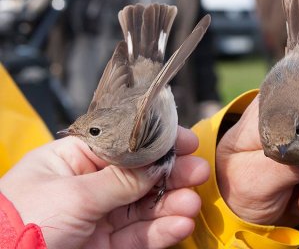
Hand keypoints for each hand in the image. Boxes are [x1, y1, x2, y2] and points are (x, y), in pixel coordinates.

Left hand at [0, 127, 208, 248]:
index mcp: (75, 160)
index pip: (125, 145)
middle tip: (197, 171)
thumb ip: (119, 181)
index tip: (185, 142)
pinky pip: (139, 235)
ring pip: (144, 206)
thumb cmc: (18, 221)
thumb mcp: (72, 194)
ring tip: (192, 202)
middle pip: (140, 176)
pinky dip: (161, 230)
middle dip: (171, 174)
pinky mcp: (107, 243)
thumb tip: (156, 166)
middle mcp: (91, 185)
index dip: (156, 143)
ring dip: (171, 204)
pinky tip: (180, 224)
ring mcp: (100, 215)